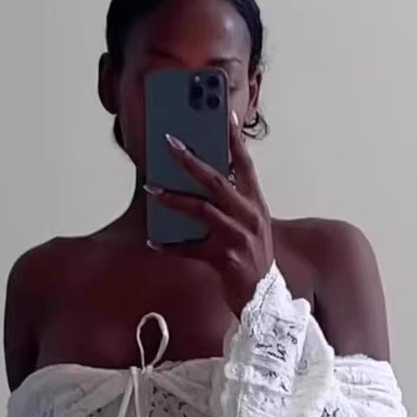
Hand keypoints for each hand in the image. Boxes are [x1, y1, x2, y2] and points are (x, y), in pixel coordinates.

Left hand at [152, 114, 274, 314]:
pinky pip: (191, 249)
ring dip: (174, 199)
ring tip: (152, 189)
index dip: (234, 140)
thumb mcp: (251, 227)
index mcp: (256, 205)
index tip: (223, 115)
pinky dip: (171, 246)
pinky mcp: (226, 260)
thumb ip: (235, 204)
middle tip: (171, 144)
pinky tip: (154, 241)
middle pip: (218, 181)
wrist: (264, 301)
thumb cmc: (253, 261)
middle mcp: (249, 217)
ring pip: (202, 210)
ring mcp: (238, 238)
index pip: (246, 165)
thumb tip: (206, 182)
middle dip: (191, 161)